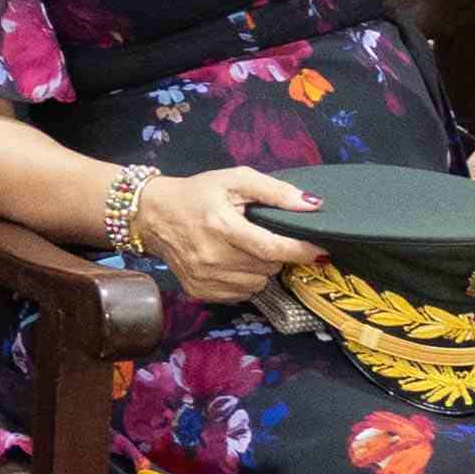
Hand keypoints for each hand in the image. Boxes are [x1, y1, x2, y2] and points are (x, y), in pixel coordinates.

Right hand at [132, 166, 322, 305]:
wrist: (153, 215)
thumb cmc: (198, 193)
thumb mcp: (235, 179)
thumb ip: (275, 191)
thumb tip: (313, 205)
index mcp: (221, 225)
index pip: (271, 247)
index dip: (300, 251)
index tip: (322, 251)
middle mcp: (212, 256)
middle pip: (268, 266)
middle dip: (274, 252)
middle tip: (260, 234)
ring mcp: (204, 278)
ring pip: (258, 283)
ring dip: (260, 268)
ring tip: (243, 248)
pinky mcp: (200, 291)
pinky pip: (241, 294)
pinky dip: (244, 280)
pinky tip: (231, 262)